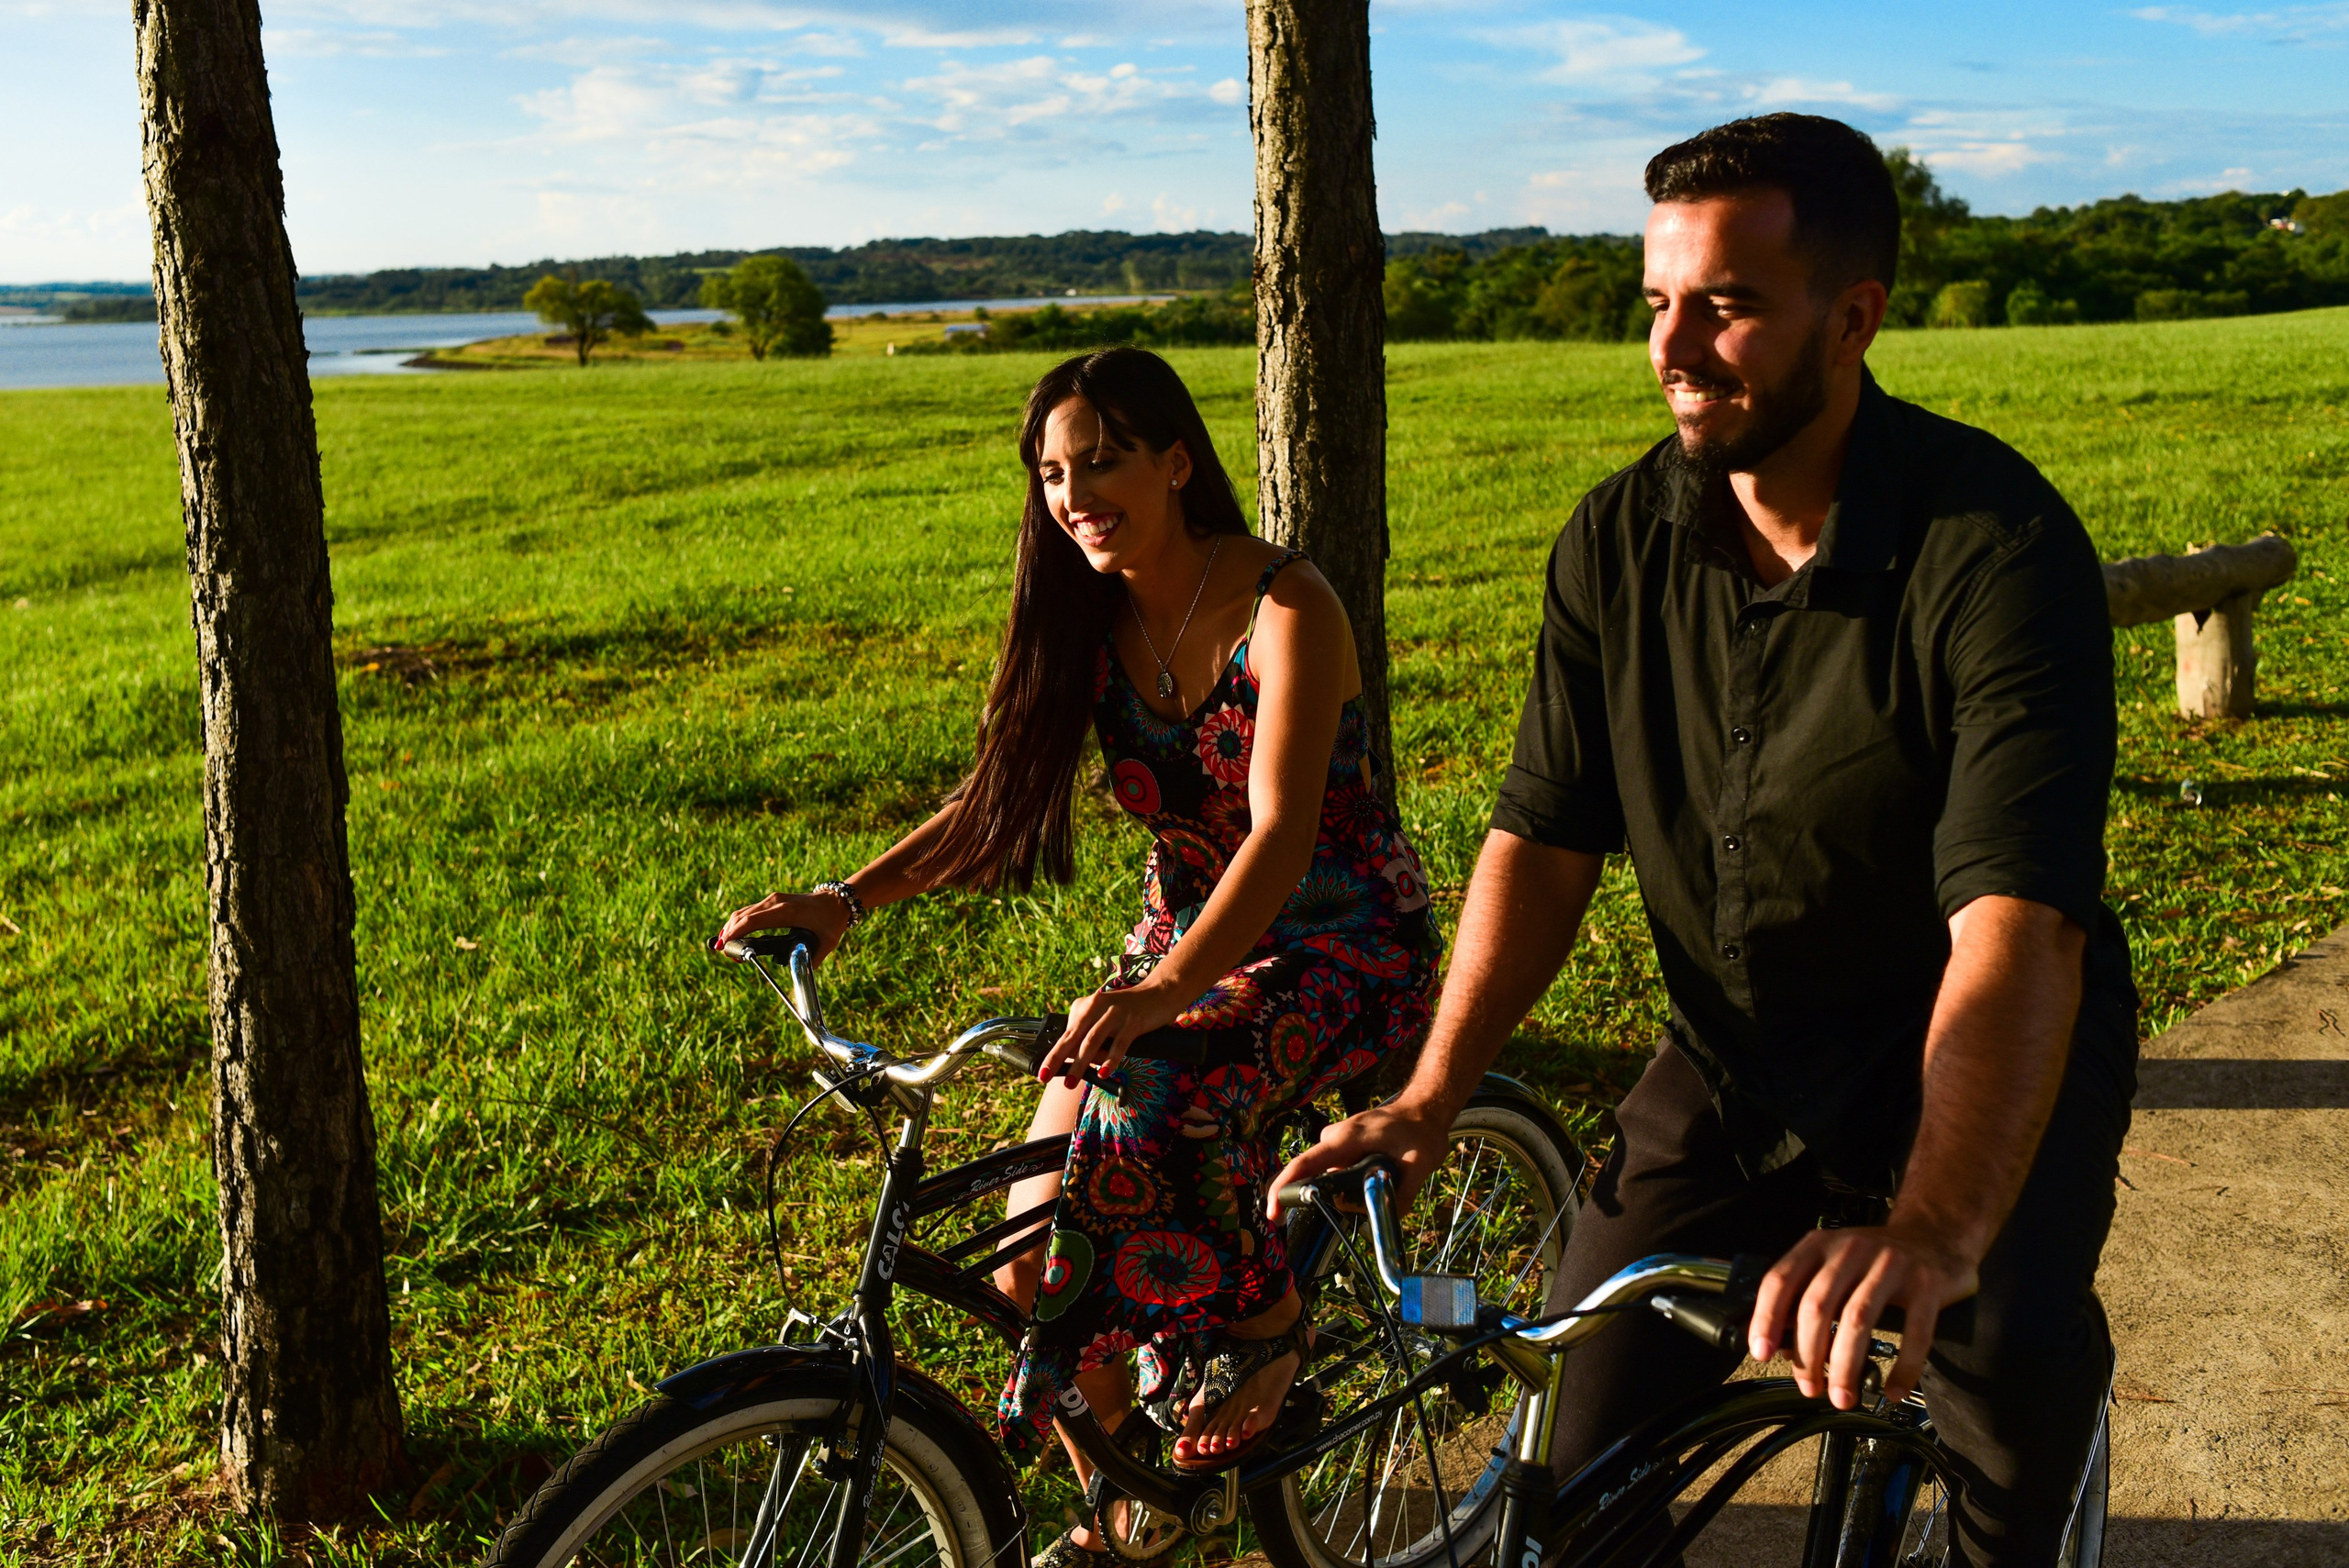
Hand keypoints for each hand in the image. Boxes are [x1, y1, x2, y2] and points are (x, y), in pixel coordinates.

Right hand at [710, 889, 852, 961]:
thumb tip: (800, 976)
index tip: (725, 946)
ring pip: (744, 912)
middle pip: (743, 916)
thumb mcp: (827, 943)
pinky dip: (739, 922)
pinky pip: (750, 910)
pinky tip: (733, 933)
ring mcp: (774, 899)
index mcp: (787, 912)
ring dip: (731, 927)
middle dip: (729, 933)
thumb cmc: (832, 921)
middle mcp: (776, 902)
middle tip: (722, 951)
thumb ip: (813, 960)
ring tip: (724, 945)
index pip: (753, 921)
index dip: (735, 933)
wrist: (838, 900)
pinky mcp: (773, 900)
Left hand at [1038, 981, 1185, 1088]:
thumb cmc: (1129, 1010)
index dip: (1054, 1054)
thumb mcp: (1104, 1018)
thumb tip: (1080, 1063)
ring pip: (1092, 1041)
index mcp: (1086, 1005)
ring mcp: (1115, 1013)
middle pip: (1072, 1036)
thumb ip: (1091, 1037)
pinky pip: (1119, 1044)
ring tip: (1070, 1082)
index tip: (1044, 1072)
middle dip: (1056, 1058)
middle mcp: (1097, 1006)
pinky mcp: (1132, 1021)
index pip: (1066, 1033)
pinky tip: (1104, 1073)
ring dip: (1080, 1064)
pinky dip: (1110, 1059)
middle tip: (1044, 1076)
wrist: (1160, 993)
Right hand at [1264, 1094, 1452, 1218]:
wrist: (1424, 1108)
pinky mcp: (1344, 1149)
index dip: (1284, 1188)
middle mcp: (1334, 1139)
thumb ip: (1403, 1192)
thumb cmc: (1419, 1129)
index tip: (1272, 1212)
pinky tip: (1384, 1176)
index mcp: (1346, 1138)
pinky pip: (1338, 1174)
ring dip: (1352, 1191)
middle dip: (1337, 1198)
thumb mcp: (1420, 1162)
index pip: (1305, 1164)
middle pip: (1316, 1176)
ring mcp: (1338, 1143)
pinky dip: (1353, 1185)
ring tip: (1392, 1176)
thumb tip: (1388, 1219)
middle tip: (1376, 1198)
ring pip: (1331, 1178)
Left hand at [1749, 1224, 1979, 1408]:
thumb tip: (1784, 1348)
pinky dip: (1903, 1367)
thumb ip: (1808, 1297)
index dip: (1766, 1318)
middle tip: (1810, 1388)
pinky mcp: (1927, 1284)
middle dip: (1808, 1355)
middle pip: (1816, 1305)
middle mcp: (1852, 1249)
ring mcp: (1891, 1264)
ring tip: (1842, 1397)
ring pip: (1857, 1319)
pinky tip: (1893, 1391)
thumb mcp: (1834, 1265)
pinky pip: (1914, 1333)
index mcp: (1820, 1245)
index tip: (1761, 1353)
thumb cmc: (1876, 1261)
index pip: (1780, 1280)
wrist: (1935, 1237)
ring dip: (1845, 1366)